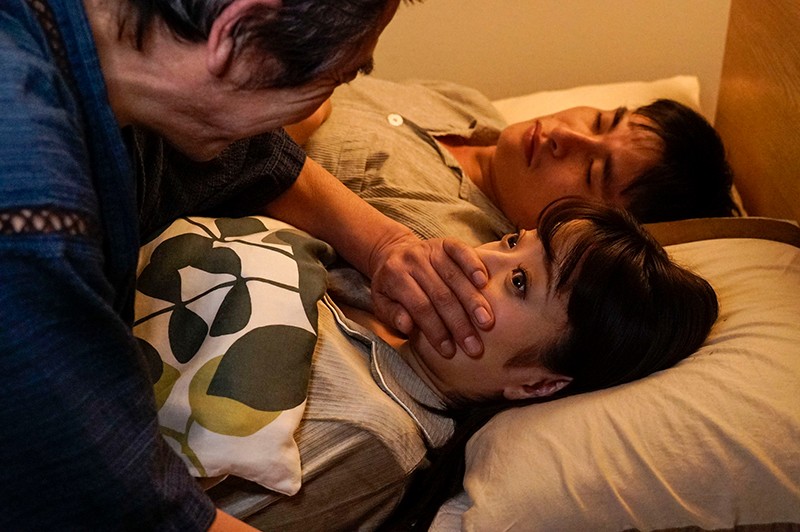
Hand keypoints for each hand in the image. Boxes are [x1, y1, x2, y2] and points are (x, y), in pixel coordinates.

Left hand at [369, 235, 493, 357]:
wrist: (392, 253)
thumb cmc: (390, 287)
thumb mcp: (381, 304)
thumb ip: (393, 315)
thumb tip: (407, 326)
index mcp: (394, 276)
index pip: (419, 307)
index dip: (435, 330)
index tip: (449, 351)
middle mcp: (413, 260)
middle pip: (440, 295)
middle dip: (459, 323)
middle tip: (474, 346)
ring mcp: (431, 249)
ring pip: (455, 277)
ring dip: (473, 301)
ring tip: (487, 323)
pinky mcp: (446, 243)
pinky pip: (462, 252)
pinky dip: (474, 265)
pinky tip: (484, 282)